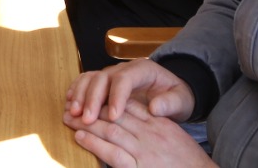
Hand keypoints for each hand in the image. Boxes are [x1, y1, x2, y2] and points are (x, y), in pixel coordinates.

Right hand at [65, 58, 197, 127]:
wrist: (171, 91)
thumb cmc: (176, 96)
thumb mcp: (181, 100)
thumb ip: (171, 103)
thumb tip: (155, 108)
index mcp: (143, 69)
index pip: (125, 79)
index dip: (116, 96)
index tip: (113, 117)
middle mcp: (124, 69)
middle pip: (103, 78)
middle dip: (92, 98)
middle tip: (87, 119)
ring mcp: (111, 74)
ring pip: (90, 78)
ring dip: (80, 95)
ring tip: (73, 113)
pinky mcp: (104, 82)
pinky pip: (86, 81)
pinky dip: (76, 90)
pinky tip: (70, 103)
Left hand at [65, 99, 213, 167]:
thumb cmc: (189, 164)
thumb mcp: (174, 138)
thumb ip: (155, 126)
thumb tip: (141, 115)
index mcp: (159, 125)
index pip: (129, 105)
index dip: (106, 99)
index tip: (90, 96)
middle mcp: (151, 134)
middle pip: (115, 114)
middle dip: (90, 107)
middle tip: (71, 105)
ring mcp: (145, 151)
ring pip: (110, 130)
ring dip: (85, 122)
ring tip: (68, 118)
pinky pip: (113, 153)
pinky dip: (95, 143)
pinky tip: (81, 136)